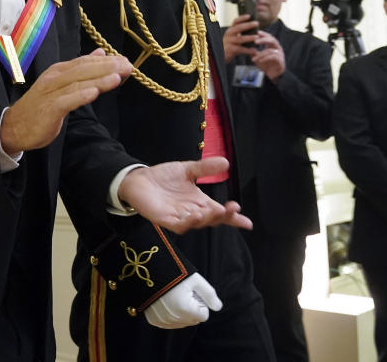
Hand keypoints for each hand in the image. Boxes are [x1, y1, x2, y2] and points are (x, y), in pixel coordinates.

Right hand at [1, 49, 130, 152]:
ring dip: (98, 80)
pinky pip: (66, 101)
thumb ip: (80, 70)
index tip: (125, 61)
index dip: (105, 61)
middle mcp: (55, 78)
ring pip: (78, 83)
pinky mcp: (49, 109)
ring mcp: (51, 93)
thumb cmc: (41, 107)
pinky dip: (80, 96)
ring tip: (117, 76)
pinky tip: (94, 93)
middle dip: (107, 67)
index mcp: (59, 71)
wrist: (15, 126)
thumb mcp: (62, 85)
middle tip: (127, 66)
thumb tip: (100, 53)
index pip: (85, 62)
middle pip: (84, 70)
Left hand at [118, 157, 252, 232]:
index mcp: (199, 202)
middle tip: (232, 208)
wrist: (138, 179)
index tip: (248, 223)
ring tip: (216, 211)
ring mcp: (179, 217)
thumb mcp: (187, 169)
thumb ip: (205, 168)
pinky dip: (188, 222)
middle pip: (212, 219)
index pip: (219, 212)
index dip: (233, 218)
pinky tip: (196, 215)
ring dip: (207, 219)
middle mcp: (192, 212)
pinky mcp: (165, 220)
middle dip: (224, 216)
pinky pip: (179, 225)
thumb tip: (226, 162)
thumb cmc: (163, 177)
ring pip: (198, 224)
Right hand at [144, 272, 221, 328]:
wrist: (147, 268)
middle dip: (191, 308)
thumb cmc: (173, 272)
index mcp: (185, 309)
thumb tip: (218, 307)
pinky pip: (168, 323)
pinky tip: (165, 302)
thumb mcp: (195, 279)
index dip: (200, 302)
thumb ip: (210, 295)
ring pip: (181, 323)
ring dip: (180, 312)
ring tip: (172, 295)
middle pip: (193, 320)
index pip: (204, 315)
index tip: (191, 291)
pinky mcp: (153, 319)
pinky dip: (169, 315)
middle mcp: (173, 318)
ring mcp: (162, 320)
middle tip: (182, 292)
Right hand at [222, 15, 258, 62]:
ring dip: (249, 37)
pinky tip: (254, 51)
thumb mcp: (233, 37)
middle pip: (239, 28)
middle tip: (257, 23)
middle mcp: (229, 34)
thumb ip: (240, 33)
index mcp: (231, 30)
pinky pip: (241, 49)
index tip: (249, 15)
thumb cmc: (231, 45)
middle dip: (248, 25)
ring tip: (257, 37)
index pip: (235, 21)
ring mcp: (229, 42)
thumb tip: (253, 28)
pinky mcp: (230, 50)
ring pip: (240, 39)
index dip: (242, 18)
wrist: (222, 55)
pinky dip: (248, 50)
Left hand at [250, 31, 285, 81]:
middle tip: (255, 41)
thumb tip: (245, 45)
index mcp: (273, 46)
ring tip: (253, 58)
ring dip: (261, 54)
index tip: (257, 32)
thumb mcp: (258, 57)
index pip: (270, 37)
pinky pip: (273, 57)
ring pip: (270, 50)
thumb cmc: (266, 65)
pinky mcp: (280, 61)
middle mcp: (278, 49)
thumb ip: (253, 51)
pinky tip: (259, 61)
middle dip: (264, 40)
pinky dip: (265, 58)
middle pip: (273, 40)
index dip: (264, 34)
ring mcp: (280, 55)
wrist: (272, 76)